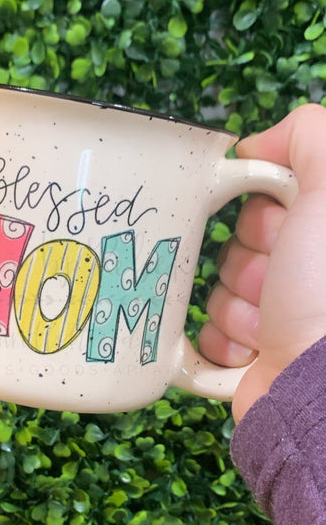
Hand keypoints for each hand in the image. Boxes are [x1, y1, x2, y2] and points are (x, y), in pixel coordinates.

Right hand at [198, 103, 325, 422]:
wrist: (323, 388)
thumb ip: (310, 136)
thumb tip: (257, 145)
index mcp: (321, 242)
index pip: (267, 206)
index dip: (263, 214)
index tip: (281, 230)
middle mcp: (308, 282)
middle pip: (239, 249)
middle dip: (248, 264)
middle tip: (276, 283)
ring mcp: (283, 326)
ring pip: (221, 294)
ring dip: (236, 308)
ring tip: (267, 326)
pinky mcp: (256, 365)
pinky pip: (208, 339)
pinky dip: (222, 345)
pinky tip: (251, 352)